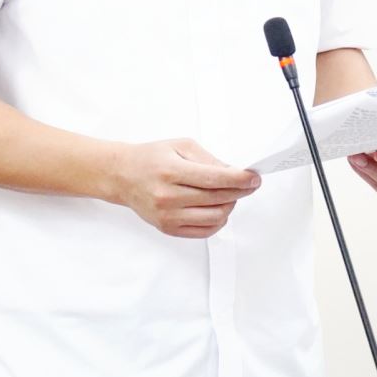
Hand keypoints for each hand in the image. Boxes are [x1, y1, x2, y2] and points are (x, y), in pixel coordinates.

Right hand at [109, 138, 261, 238]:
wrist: (123, 175)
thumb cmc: (151, 158)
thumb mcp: (180, 146)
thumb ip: (208, 159)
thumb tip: (233, 171)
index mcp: (171, 172)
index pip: (215, 179)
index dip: (239, 179)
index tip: (254, 177)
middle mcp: (168, 196)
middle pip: (217, 198)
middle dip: (240, 191)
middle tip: (249, 184)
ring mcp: (168, 216)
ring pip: (215, 217)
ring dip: (230, 205)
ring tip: (231, 194)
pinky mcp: (168, 229)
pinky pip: (204, 231)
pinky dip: (218, 221)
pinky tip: (219, 208)